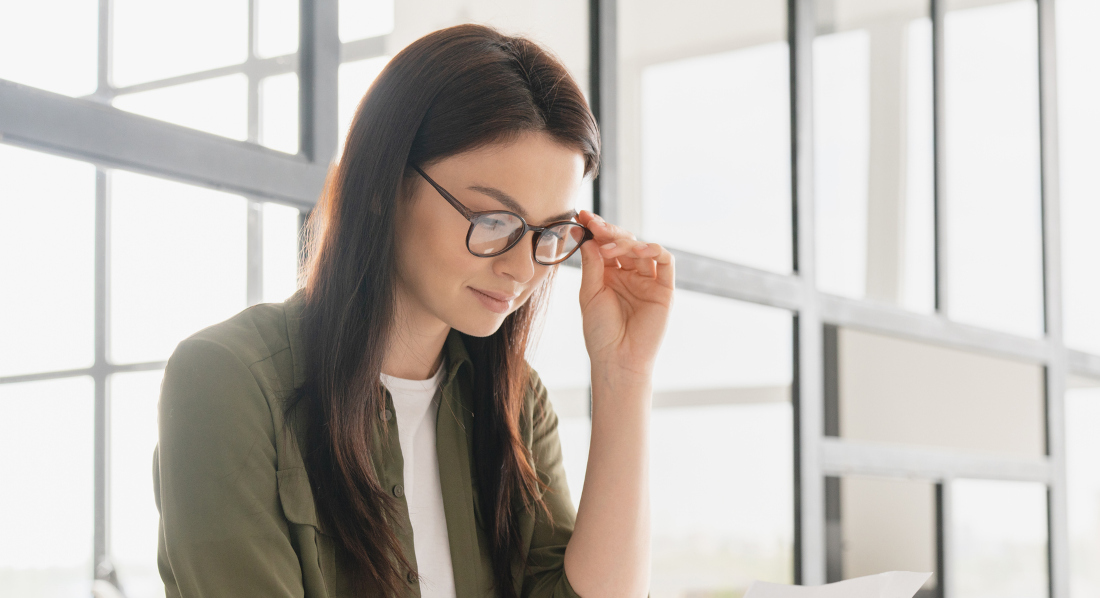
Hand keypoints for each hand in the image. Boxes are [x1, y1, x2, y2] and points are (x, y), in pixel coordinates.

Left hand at [575, 210, 673, 376]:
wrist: (617, 359)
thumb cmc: (600, 331)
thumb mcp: (589, 293)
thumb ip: (592, 264)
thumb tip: (588, 236)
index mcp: (609, 275)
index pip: (604, 245)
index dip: (595, 230)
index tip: (581, 216)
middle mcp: (629, 274)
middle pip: (624, 242)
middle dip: (608, 231)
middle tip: (594, 225)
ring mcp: (648, 280)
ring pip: (642, 248)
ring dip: (626, 241)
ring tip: (609, 248)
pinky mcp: (664, 288)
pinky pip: (665, 261)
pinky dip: (654, 250)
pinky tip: (639, 250)